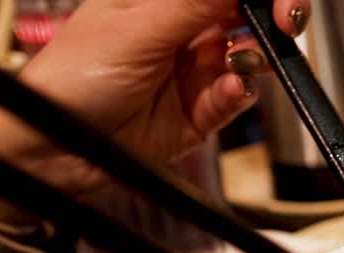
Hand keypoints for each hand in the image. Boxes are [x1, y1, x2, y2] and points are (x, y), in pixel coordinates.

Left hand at [0, 0, 310, 193]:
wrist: (57, 147)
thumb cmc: (72, 80)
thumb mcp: (137, 29)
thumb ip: (192, 3)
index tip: (280, 2)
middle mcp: (182, 29)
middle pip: (248, 14)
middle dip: (274, 17)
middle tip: (285, 24)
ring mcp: (195, 69)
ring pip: (251, 54)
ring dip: (255, 57)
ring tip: (240, 63)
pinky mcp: (203, 110)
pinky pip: (239, 95)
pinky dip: (240, 92)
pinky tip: (226, 90)